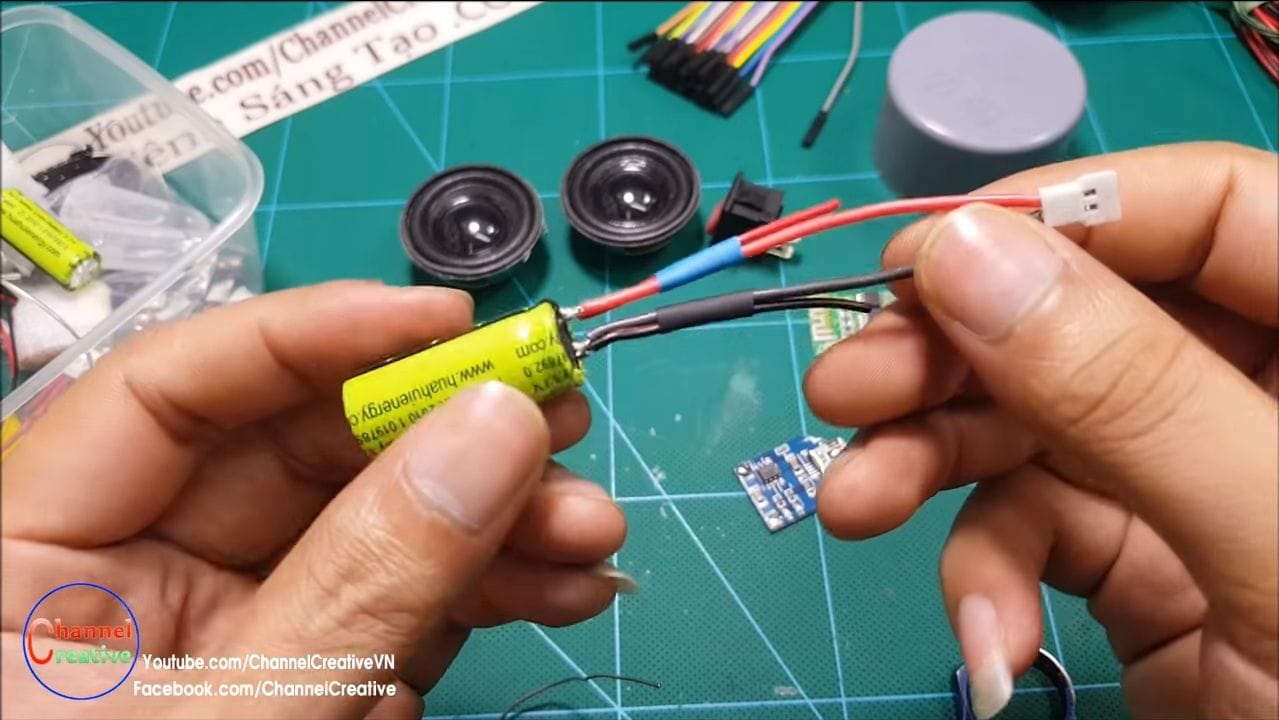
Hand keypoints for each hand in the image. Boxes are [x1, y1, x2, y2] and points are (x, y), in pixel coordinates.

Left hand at [1, 281, 626, 718]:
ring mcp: (226, 627)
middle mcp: (127, 577)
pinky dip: (486, 592)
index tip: (445, 320)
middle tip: (558, 416)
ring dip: (492, 519)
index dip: (312, 334)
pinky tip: (561, 586)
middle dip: (441, 435)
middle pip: (295, 451)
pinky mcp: (302, 673)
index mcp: (30, 562)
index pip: (168, 391)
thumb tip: (493, 430)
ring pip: (369, 524)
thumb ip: (366, 582)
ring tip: (591, 527)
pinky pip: (398, 602)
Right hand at [804, 142, 1277, 717]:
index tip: (928, 262)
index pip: (1209, 211)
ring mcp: (1192, 475)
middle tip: (844, 386)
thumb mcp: (1274, 538)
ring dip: (933, 464)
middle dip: (958, 355)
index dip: (1065, 217)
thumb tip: (966, 256)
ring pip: (1036, 420)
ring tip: (852, 503)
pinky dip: (989, 576)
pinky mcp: (1139, 559)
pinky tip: (985, 639)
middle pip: (1087, 314)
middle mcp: (1261, 391)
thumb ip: (1130, 390)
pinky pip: (1037, 527)